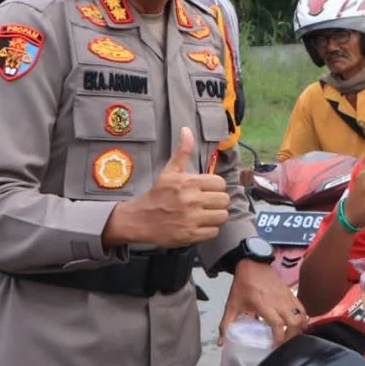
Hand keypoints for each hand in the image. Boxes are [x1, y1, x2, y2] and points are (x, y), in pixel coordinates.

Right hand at [104, 127, 229, 247]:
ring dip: (216, 216)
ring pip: (222, 216)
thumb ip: (183, 151)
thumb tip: (187, 129)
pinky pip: (214, 232)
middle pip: (224, 200)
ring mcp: (192, 219)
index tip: (208, 190)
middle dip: (218, 201)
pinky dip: (209, 229)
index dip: (216, 187)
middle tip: (209, 203)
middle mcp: (192, 200)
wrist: (140, 219)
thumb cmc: (158, 194)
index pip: (220, 183)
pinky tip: (200, 224)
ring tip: (206, 214)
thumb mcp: (169, 171)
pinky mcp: (190, 235)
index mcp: (189, 183)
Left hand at [219, 259, 307, 345]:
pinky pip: (302, 308)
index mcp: (264, 305)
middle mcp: (278, 301)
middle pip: (294, 323)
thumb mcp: (231, 305)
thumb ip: (225, 325)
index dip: (278, 339)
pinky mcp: (290, 293)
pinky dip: (303, 318)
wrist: (252, 264)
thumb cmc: (243, 285)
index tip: (274, 348)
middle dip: (291, 337)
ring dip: (298, 328)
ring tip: (291, 336)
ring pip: (301, 316)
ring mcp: (286, 297)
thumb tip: (222, 343)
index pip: (278, 325)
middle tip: (284, 344)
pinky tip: (298, 324)